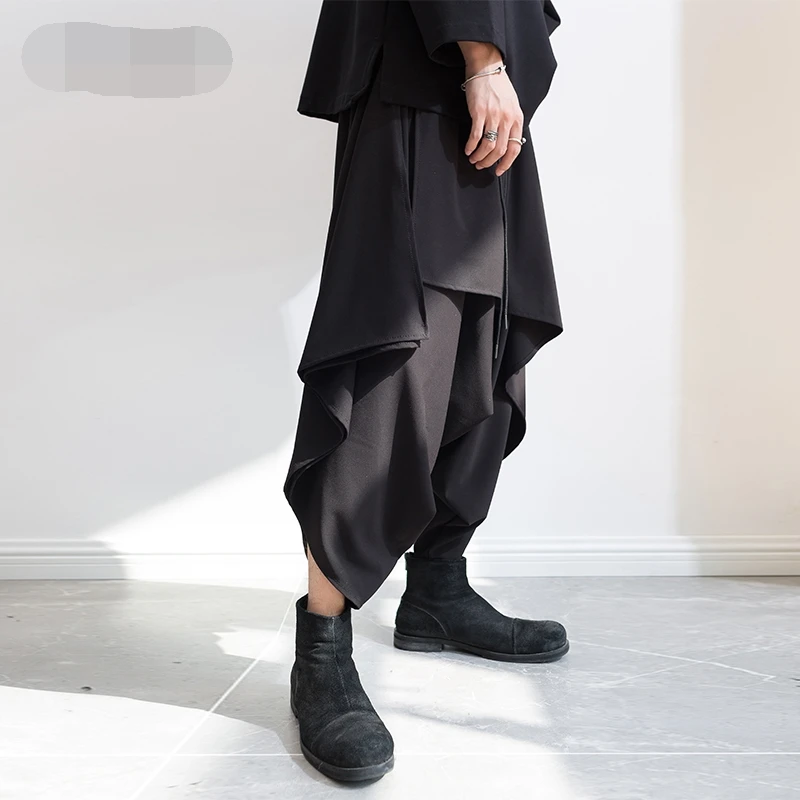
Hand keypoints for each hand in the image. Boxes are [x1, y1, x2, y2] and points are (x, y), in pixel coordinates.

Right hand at [459, 42, 524, 176]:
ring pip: (488, 146)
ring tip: (473, 159)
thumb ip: (510, 122)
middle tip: (481, 166)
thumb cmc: (497, 85)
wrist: (486, 66)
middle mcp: (507, 118)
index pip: (515, 148)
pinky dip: (471, 147)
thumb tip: (505, 143)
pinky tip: (467, 150)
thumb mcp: (511, 104)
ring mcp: (493, 115)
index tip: (498, 170)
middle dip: (489, 162)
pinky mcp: (479, 112)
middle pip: (499, 150)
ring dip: (479, 157)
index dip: (506, 163)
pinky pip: (476, 136)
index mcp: (517, 117)